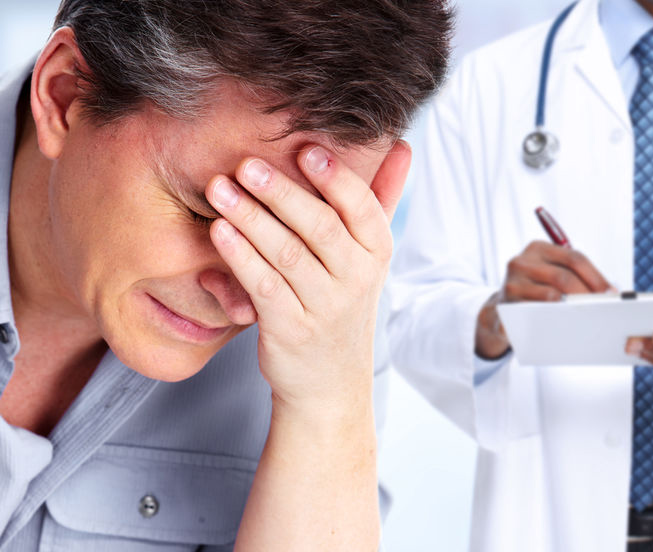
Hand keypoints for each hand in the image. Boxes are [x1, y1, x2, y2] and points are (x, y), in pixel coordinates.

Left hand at [205, 142, 409, 418]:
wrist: (331, 382)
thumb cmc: (344, 303)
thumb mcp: (369, 256)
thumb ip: (381, 199)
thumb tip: (404, 146)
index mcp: (377, 253)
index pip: (363, 209)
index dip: (336, 178)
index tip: (306, 149)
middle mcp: (358, 280)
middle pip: (321, 228)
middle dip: (282, 193)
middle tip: (246, 165)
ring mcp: (325, 308)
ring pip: (287, 255)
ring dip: (251, 219)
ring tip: (220, 189)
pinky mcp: (292, 330)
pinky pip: (264, 287)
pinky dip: (240, 257)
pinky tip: (219, 232)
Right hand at [476, 241, 611, 358]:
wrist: (501, 311)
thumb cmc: (535, 291)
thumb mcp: (550, 275)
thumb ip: (574, 276)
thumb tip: (609, 291)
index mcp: (537, 248)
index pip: (574, 258)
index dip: (596, 276)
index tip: (611, 293)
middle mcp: (521, 261)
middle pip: (563, 277)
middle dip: (587, 294)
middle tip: (602, 309)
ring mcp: (511, 283)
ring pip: (551, 295)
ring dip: (573, 308)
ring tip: (588, 317)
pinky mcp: (506, 305)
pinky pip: (536, 313)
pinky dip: (555, 319)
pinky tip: (567, 324)